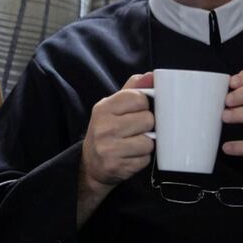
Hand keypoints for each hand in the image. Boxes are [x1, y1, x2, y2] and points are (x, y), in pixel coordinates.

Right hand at [80, 72, 154, 195]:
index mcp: (104, 108)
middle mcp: (104, 127)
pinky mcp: (117, 166)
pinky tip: (131, 156)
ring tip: (134, 143)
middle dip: (146, 125)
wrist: (91, 164)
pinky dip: (142, 158)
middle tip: (135, 129)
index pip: (139, 98)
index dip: (144, 105)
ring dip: (146, 143)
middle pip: (148, 120)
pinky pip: (145, 159)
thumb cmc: (108, 129)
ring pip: (149, 141)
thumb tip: (151, 75)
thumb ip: (133, 89)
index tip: (136, 111)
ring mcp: (109, 148)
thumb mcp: (114, 106)